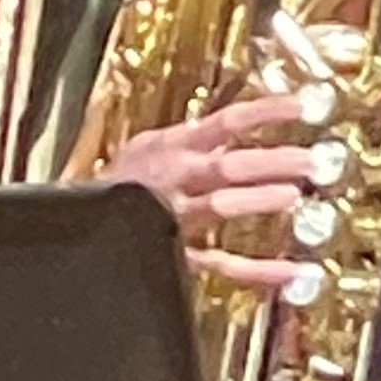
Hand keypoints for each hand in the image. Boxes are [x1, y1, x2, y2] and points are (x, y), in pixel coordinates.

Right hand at [104, 93, 323, 293]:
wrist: (71, 217)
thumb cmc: (120, 183)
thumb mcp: (151, 147)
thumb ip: (195, 140)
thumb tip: (241, 128)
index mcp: (170, 147)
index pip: (224, 123)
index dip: (264, 113)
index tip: (301, 108)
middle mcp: (174, 177)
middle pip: (226, 164)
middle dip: (270, 161)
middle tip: (309, 161)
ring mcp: (173, 216)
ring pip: (218, 206)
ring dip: (256, 200)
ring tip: (292, 197)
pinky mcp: (172, 253)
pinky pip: (216, 263)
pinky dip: (254, 271)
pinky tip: (286, 272)